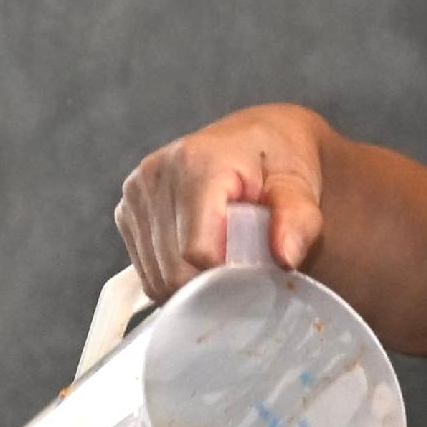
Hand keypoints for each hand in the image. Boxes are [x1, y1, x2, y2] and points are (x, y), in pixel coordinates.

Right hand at [113, 104, 333, 300]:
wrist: (255, 141)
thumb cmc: (279, 164)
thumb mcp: (300, 187)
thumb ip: (298, 220)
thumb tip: (286, 258)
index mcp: (196, 163)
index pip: (198, 251)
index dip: (231, 276)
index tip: (258, 271)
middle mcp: (156, 174)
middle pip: (175, 271)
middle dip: (214, 285)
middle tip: (246, 271)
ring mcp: (136, 194)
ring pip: (158, 278)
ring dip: (194, 285)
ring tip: (225, 259)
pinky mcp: (126, 212)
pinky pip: (147, 273)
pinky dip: (176, 279)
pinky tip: (201, 258)